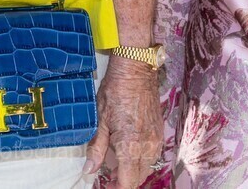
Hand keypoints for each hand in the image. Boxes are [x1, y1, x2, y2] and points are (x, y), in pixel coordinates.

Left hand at [84, 57, 162, 187]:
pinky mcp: (159, 133)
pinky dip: (140, 159)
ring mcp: (155, 140)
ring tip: (116, 163)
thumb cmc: (115, 91)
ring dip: (132, 171)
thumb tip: (89, 171)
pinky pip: (152, 155)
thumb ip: (96, 149)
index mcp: (130, 146)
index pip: (127, 183)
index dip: (116, 188)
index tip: (105, 185)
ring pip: (146, 167)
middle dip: (123, 181)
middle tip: (107, 176)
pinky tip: (128, 150)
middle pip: (138, 178)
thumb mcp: (100, 120)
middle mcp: (147, 147)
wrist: (136, 70)